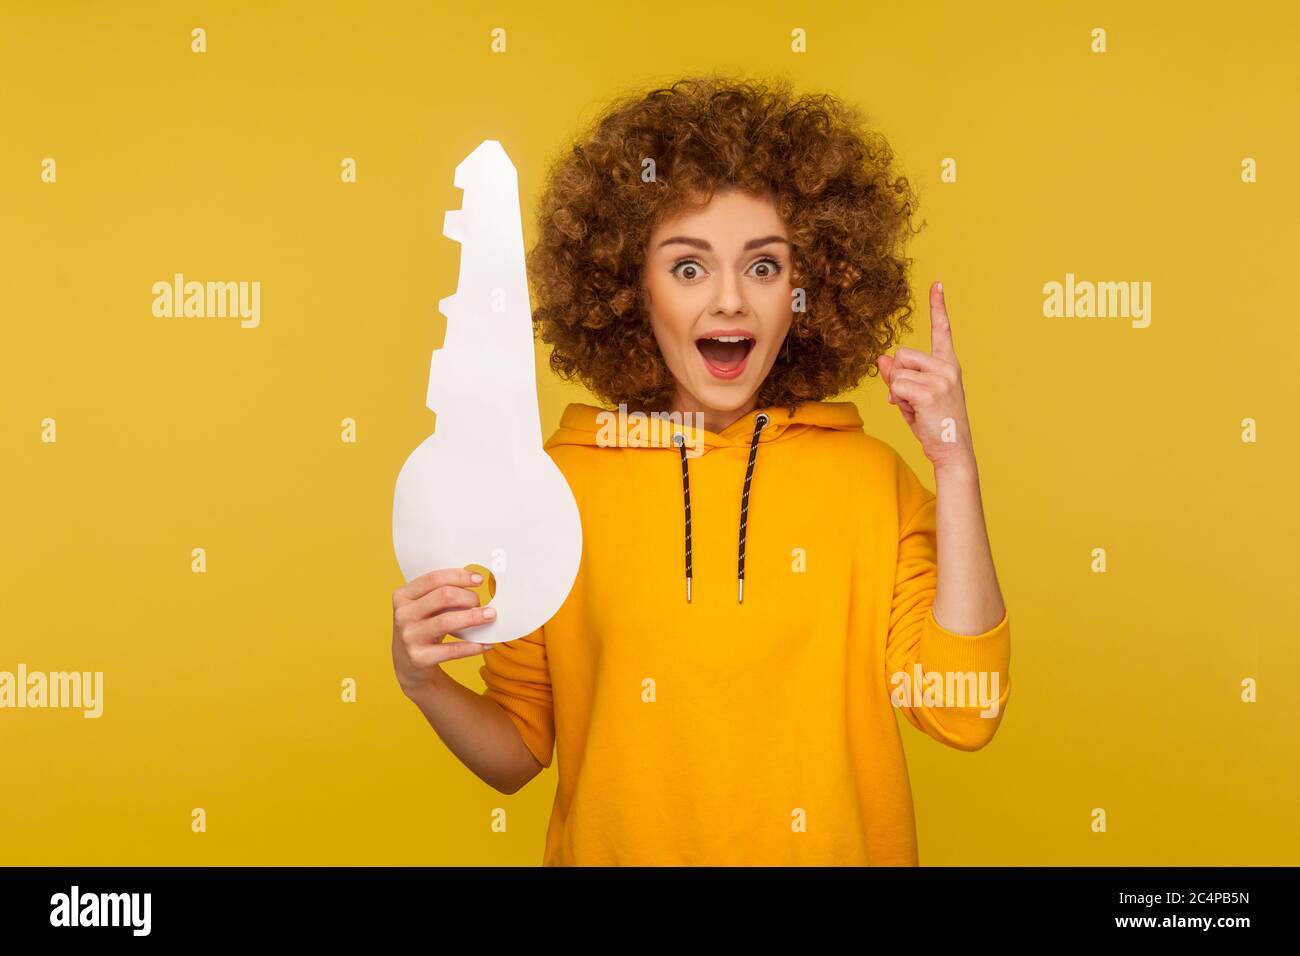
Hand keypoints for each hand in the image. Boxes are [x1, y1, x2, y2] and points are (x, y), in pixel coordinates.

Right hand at [392, 568, 495, 697]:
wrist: (408, 663)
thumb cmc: (423, 627)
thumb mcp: (424, 607)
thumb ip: (441, 593)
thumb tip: (475, 582)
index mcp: (402, 596)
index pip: (433, 579)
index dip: (459, 576)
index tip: (479, 579)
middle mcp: (403, 615)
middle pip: (443, 596)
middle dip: (468, 597)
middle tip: (481, 602)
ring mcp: (409, 637)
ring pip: (446, 621)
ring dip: (473, 617)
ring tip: (490, 616)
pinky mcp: (419, 658)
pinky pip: (451, 650)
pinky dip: (472, 646)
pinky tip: (486, 644)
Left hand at [876, 281, 974, 472]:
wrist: (952, 450)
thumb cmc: (934, 424)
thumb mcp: (915, 396)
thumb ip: (899, 375)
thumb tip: (881, 358)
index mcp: (948, 364)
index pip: (943, 330)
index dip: (938, 307)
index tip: (937, 284)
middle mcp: (947, 367)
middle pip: (902, 355)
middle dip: (897, 377)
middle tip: (911, 400)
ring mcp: (941, 377)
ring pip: (897, 371)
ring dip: (897, 391)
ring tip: (915, 407)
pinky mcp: (930, 391)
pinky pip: (896, 386)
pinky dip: (898, 401)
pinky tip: (914, 412)